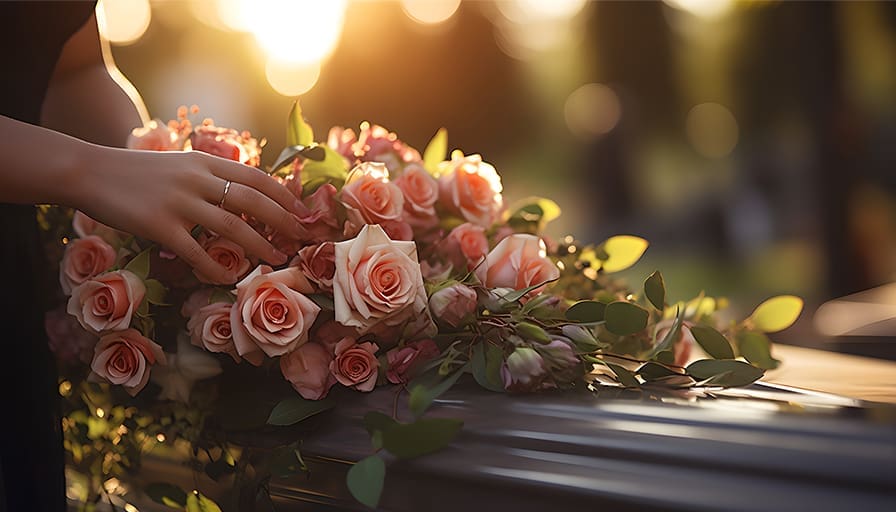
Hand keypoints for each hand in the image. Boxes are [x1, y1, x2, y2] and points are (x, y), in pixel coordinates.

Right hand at [70, 145, 302, 282]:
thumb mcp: (180, 164)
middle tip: (301, 237)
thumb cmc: (136, 173)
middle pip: (253, 200)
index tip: (302, 211)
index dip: (284, 195)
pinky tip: (229, 278)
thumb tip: (244, 197)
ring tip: (277, 259)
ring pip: (232, 226)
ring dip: (259, 245)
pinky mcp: (159, 225)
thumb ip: (209, 177)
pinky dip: (216, 267)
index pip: (256, 177)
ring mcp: (179, 202)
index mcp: (204, 162)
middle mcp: (197, 179)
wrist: (89, 172)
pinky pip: (196, 252)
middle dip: (283, 220)